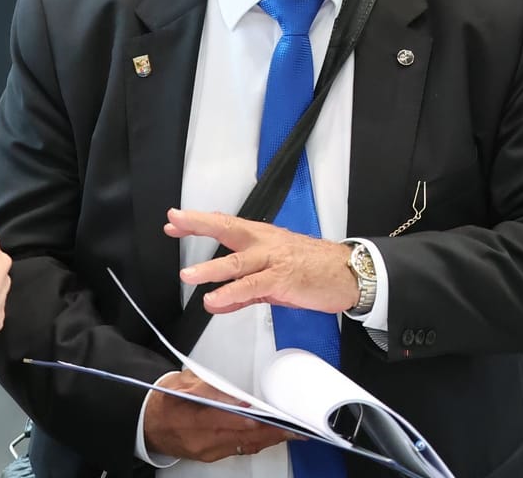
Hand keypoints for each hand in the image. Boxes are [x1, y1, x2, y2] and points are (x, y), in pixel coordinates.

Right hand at [144, 370, 297, 460]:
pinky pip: (238, 450)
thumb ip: (209, 388)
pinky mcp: (210, 456)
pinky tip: (269, 437)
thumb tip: (235, 396)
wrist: (147, 423)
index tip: (268, 417)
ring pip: (243, 447)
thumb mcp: (181, 382)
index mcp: (190, 419)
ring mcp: (206, 451)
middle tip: (293, 429)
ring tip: (290, 433)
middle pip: (241, 437)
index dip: (248, 419)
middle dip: (269, 433)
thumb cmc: (163, 401)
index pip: (224, 420)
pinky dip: (256, 443)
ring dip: (268, 440)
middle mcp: (200, 440)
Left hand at [164, 209, 356, 314]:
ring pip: (236, 262)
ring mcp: (273, 260)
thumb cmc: (313, 270)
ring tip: (187, 275)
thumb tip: (216, 301)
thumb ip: (242, 291)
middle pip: (228, 229)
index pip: (225, 224)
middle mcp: (264, 243)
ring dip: (210, 269)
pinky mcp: (282, 280)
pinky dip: (231, 294)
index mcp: (261, 237)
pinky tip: (214, 300)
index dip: (199, 221)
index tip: (174, 220)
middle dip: (199, 224)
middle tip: (174, 221)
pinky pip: (252, 287)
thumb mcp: (272, 279)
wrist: (348, 274)